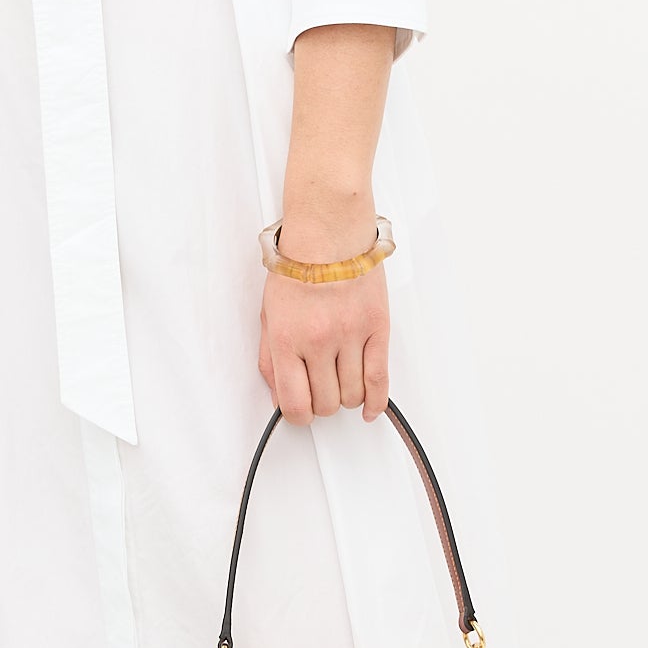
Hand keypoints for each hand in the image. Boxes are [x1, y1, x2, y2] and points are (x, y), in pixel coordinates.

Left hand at [257, 206, 390, 426]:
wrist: (328, 232)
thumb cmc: (297, 267)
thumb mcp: (268, 315)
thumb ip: (270, 361)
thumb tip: (280, 399)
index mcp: (287, 339)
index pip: (295, 403)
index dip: (298, 416)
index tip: (301, 410)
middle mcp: (318, 341)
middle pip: (326, 403)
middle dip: (322, 404)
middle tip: (320, 390)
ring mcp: (350, 336)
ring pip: (352, 395)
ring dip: (346, 398)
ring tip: (340, 382)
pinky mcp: (376, 328)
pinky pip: (380, 379)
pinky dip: (376, 401)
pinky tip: (369, 407)